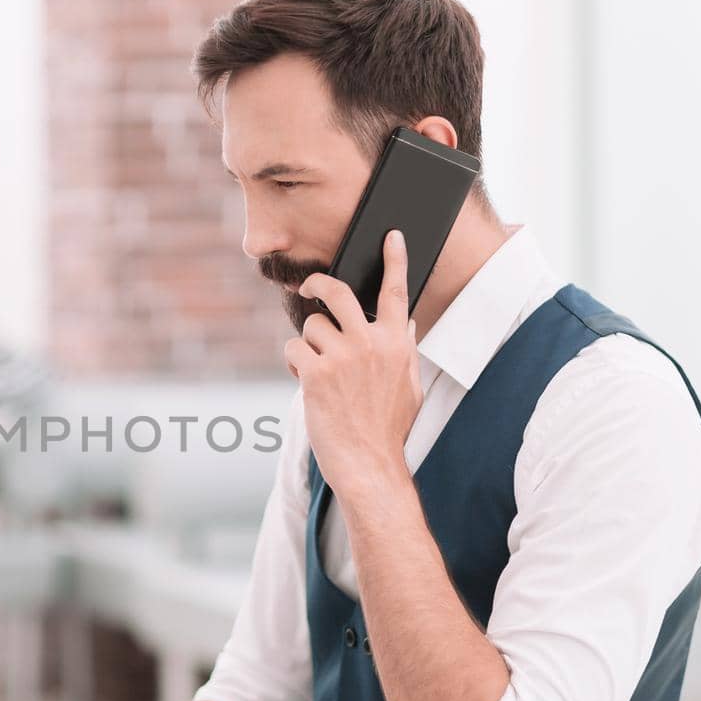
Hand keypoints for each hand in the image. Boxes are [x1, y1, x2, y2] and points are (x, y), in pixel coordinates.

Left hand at [284, 229, 422, 501]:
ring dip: (307, 345)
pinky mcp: (316, 372)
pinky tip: (307, 384)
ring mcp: (344, 355)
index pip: (396, 292)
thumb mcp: (407, 385)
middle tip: (309, 286)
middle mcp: (372, 343)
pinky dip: (295, 363)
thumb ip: (402, 349)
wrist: (370, 464)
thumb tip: (402, 320)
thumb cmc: (387, 429)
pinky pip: (294, 348)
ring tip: (318, 373)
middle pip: (338, 292)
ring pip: (310, 325)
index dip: (394, 260)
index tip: (392, 235)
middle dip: (318, 283)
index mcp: (397, 343)